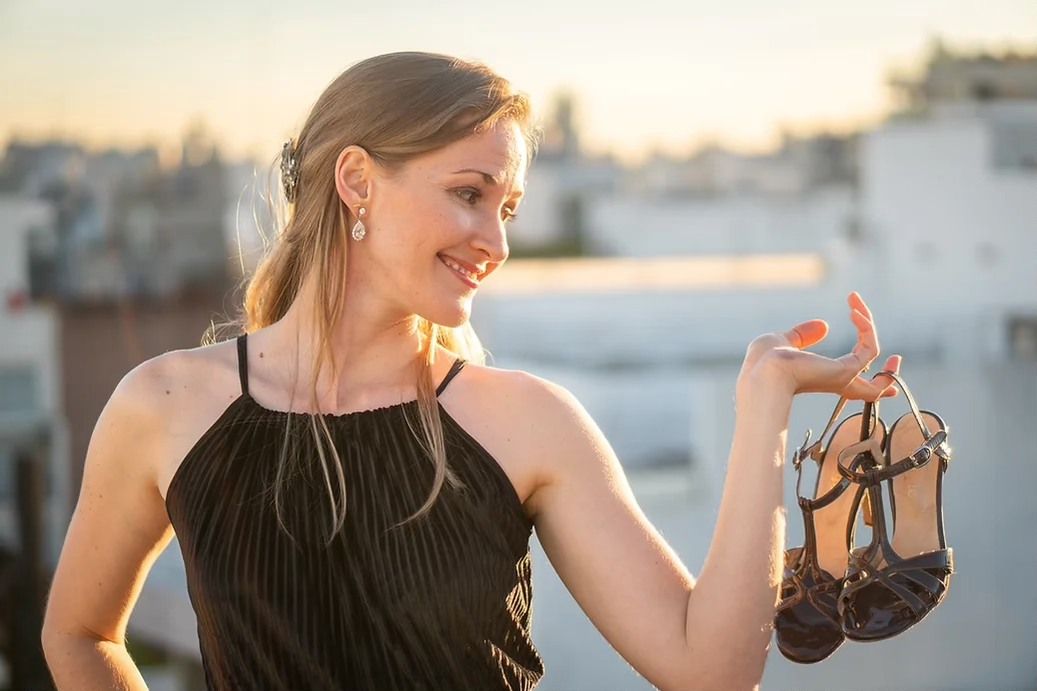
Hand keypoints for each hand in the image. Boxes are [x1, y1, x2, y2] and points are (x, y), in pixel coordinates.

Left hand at [737, 291, 900, 401]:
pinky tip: (854, 311)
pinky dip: (866, 326)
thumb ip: (803, 335)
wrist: (764, 374)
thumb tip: (824, 326)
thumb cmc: (764, 363)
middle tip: (896, 359)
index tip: (884, 378)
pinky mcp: (848, 370)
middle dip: (887, 376)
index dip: (867, 384)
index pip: (849, 387)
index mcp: (818, 379)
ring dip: (867, 324)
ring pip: (872, 356)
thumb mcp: (782, 342)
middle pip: (871, 389)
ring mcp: (843, 377)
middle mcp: (835, 383)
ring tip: (854, 301)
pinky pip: (870, 347)